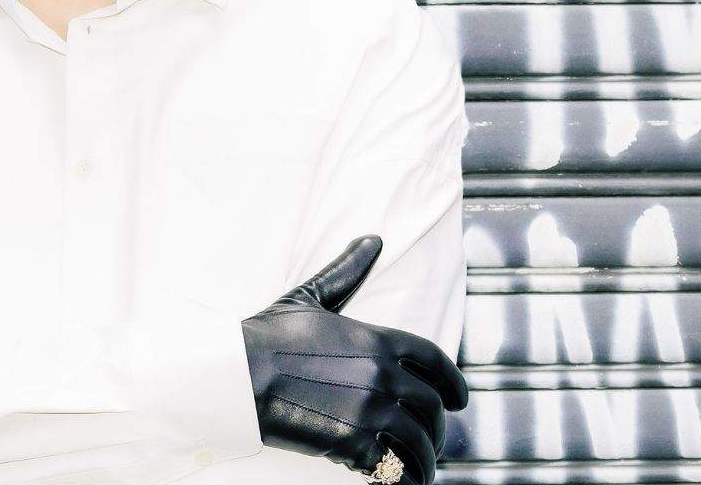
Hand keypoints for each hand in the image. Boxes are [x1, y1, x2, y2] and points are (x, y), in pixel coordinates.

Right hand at [239, 235, 468, 483]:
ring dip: (425, 459)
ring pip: (419, 442)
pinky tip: (398, 479)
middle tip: (432, 438)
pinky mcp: (352, 444)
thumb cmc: (269, 335)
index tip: (459, 399)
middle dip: (437, 426)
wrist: (240, 373)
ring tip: (421, 468)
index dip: (454, 384)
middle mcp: (382, 375)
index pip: (435, 362)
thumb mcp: (311, 297)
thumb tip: (372, 240)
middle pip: (432, 407)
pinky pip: (394, 468)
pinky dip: (402, 477)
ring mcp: (370, 412)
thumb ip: (347, 271)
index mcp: (377, 339)